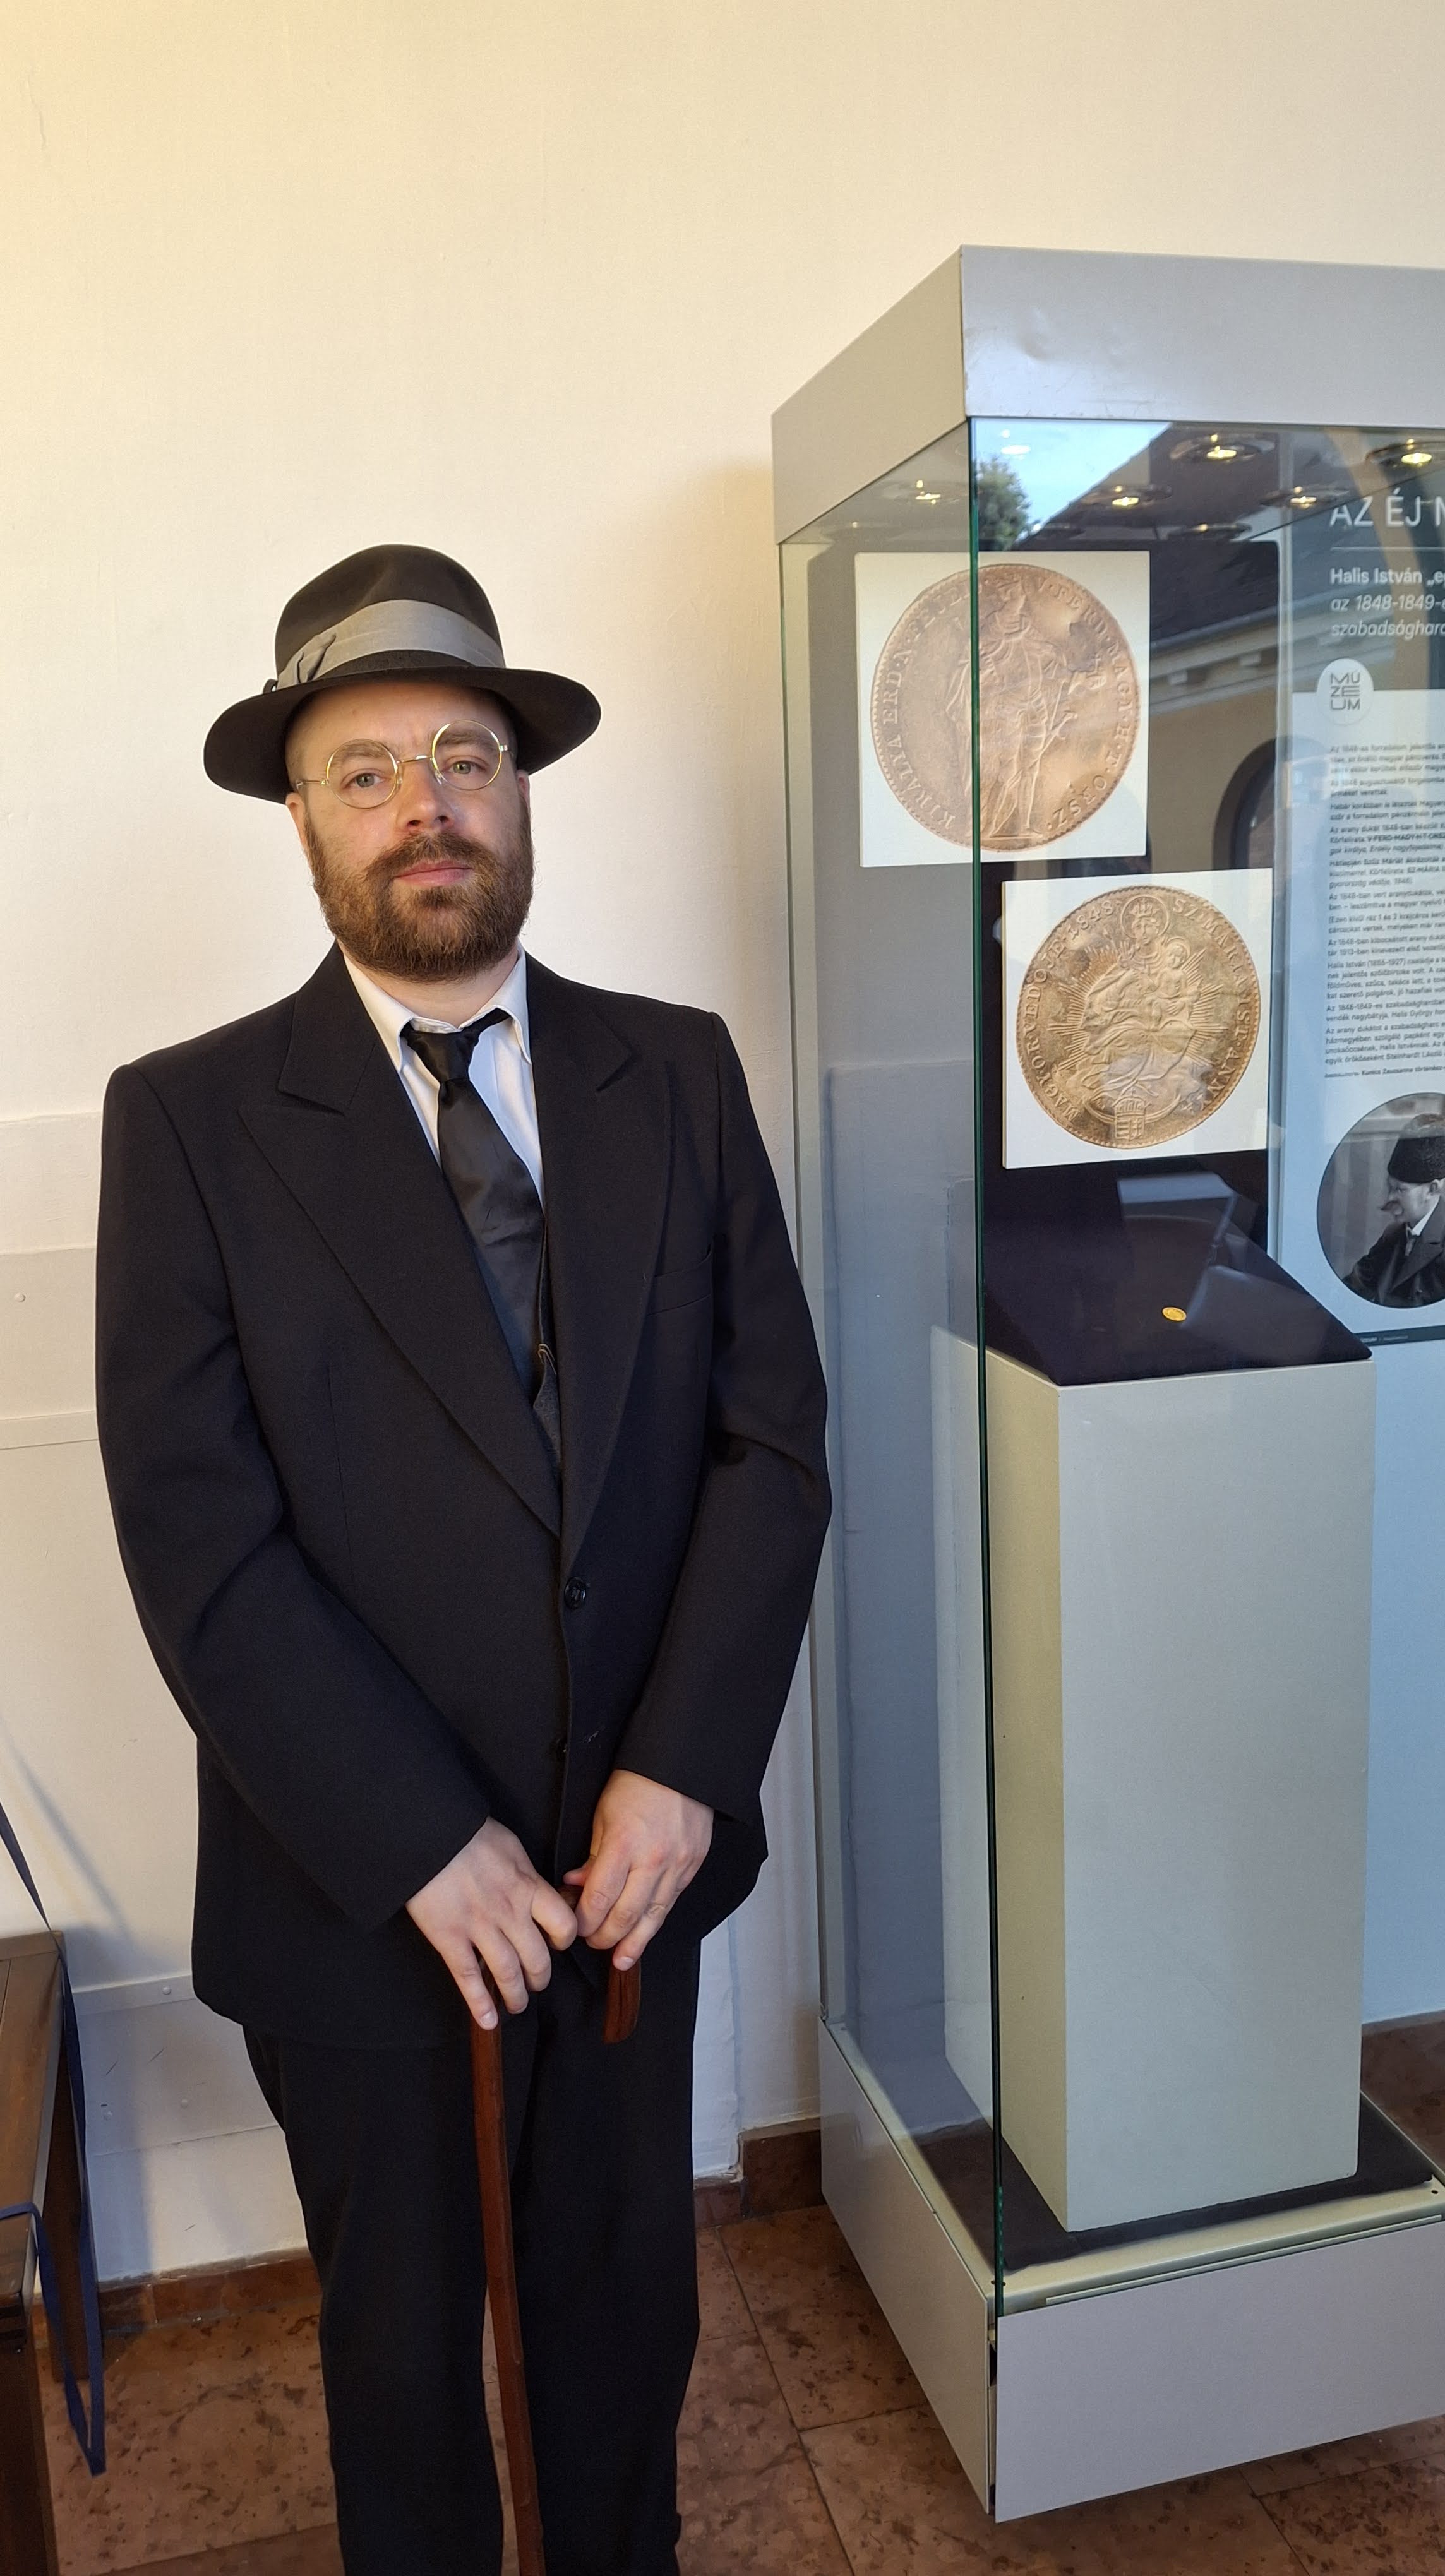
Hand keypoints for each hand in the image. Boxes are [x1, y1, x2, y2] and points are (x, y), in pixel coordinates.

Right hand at [406, 1818, 576, 2029]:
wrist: (429, 1834)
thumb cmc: (469, 1833)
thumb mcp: (511, 1846)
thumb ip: (525, 1874)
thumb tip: (534, 1889)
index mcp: (528, 1887)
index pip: (563, 1924)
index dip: (564, 1939)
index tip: (557, 1943)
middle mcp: (509, 1913)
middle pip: (537, 1958)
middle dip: (540, 1977)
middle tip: (536, 1983)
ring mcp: (479, 1928)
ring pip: (507, 1974)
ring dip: (515, 1996)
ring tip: (516, 2005)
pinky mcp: (449, 1938)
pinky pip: (469, 1977)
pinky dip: (479, 2004)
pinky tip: (487, 2021)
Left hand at [564, 1769, 713, 1970]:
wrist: (681, 1767)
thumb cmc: (638, 1784)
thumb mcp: (603, 1816)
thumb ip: (592, 1857)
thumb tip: (577, 1885)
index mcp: (624, 1844)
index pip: (599, 1898)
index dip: (585, 1921)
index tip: (575, 1929)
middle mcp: (652, 1860)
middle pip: (625, 1915)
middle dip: (605, 1936)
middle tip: (593, 1943)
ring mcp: (676, 1866)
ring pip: (653, 1917)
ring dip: (634, 1942)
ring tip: (622, 1959)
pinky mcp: (692, 1867)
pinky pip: (671, 1903)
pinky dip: (656, 1922)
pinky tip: (646, 1933)